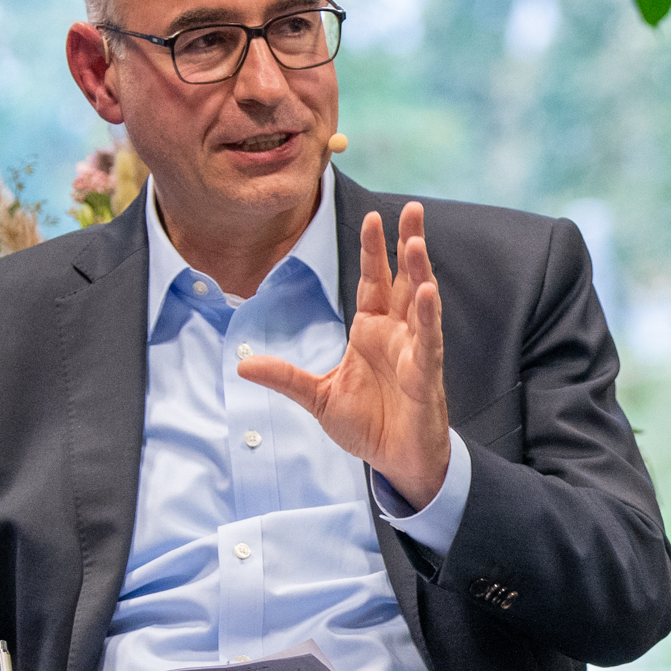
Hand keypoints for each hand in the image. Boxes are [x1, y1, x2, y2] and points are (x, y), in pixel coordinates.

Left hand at [239, 201, 451, 508]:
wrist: (395, 462)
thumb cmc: (368, 426)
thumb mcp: (318, 397)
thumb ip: (285, 377)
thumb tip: (242, 363)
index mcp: (371, 332)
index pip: (373, 281)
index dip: (373, 250)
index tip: (373, 216)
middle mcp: (396, 334)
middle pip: (404, 279)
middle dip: (408, 243)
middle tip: (414, 208)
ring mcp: (415, 351)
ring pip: (420, 302)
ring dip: (420, 272)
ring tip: (416, 241)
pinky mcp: (426, 374)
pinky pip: (428, 340)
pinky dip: (428, 317)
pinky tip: (427, 293)